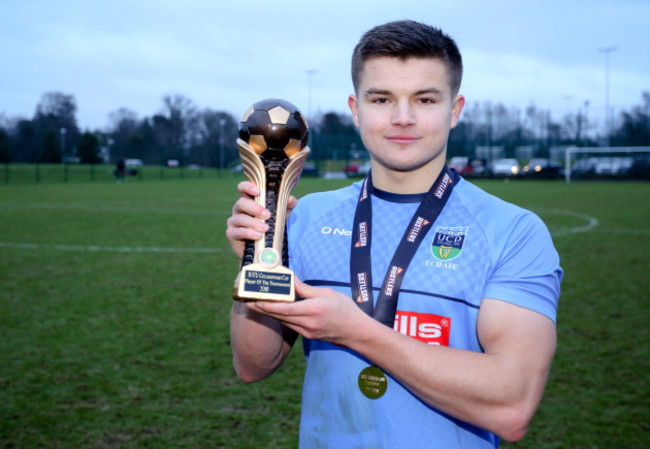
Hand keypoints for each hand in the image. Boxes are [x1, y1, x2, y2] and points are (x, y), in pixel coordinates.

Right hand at [225, 181, 296, 258]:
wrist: (265, 249)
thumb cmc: (271, 227)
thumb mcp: (282, 215)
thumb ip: (287, 205)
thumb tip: (290, 199)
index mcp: (250, 201)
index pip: (243, 188)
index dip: (248, 187)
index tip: (258, 191)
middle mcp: (239, 209)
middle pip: (241, 202)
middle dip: (255, 208)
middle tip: (268, 215)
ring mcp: (234, 222)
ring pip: (240, 218)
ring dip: (254, 223)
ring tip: (266, 229)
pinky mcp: (231, 234)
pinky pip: (237, 231)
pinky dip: (248, 233)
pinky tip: (258, 236)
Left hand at [246, 280, 367, 345]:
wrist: (356, 332)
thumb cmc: (345, 310)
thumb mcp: (327, 294)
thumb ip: (306, 289)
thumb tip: (291, 280)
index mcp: (313, 310)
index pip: (285, 308)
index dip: (268, 305)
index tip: (255, 299)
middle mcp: (307, 323)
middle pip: (279, 316)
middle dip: (262, 309)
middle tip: (248, 301)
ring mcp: (307, 331)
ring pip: (283, 321)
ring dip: (269, 313)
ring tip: (256, 304)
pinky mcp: (307, 335)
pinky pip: (290, 325)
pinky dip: (280, 317)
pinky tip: (273, 311)